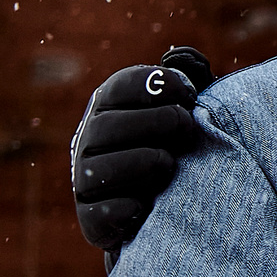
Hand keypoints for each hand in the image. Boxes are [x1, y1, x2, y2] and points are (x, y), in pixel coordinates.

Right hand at [72, 48, 213, 251]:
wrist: (171, 204)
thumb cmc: (180, 145)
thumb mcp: (187, 109)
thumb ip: (188, 79)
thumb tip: (182, 57)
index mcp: (109, 106)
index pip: (122, 85)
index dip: (160, 85)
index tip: (192, 95)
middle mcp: (88, 140)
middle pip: (108, 126)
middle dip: (159, 123)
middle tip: (187, 128)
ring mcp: (84, 180)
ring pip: (102, 169)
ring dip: (146, 164)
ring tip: (170, 166)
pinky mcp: (91, 219)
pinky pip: (101, 214)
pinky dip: (129, 209)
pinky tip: (150, 204)